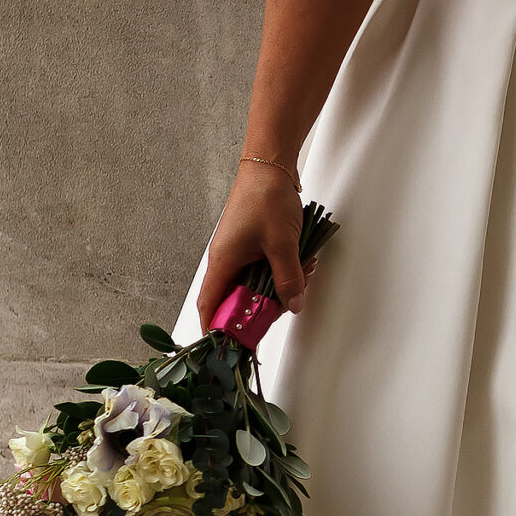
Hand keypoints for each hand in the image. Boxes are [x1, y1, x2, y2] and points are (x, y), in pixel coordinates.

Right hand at [198, 166, 307, 329]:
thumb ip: (288, 278)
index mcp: (223, 262)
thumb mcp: (282, 244)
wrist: (270, 167)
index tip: (229, 348)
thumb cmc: (266, 199)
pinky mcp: (253, 247)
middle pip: (237, 300)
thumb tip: (293, 305)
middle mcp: (227, 261)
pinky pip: (264, 270)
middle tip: (289, 304)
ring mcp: (240, 254)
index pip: (211, 306)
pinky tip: (303, 264)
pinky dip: (282, 272)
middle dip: (264, 307)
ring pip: (255, 285)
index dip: (216, 330)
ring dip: (279, 287)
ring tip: (304, 275)